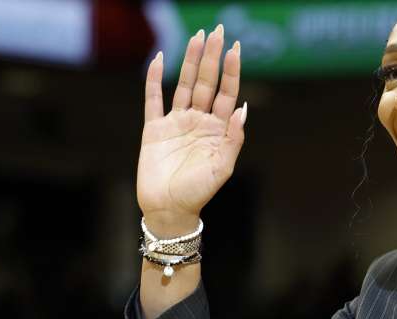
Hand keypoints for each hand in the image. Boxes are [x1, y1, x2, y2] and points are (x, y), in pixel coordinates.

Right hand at [137, 25, 246, 235]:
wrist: (168, 209)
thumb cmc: (198, 193)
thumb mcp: (221, 168)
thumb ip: (233, 139)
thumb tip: (243, 109)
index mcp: (218, 130)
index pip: (227, 94)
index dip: (231, 71)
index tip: (235, 48)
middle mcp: (198, 122)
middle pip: (207, 83)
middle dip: (212, 57)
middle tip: (217, 30)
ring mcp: (176, 123)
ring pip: (185, 84)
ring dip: (190, 61)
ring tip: (197, 36)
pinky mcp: (154, 129)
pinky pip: (153, 99)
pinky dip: (154, 79)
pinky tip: (158, 59)